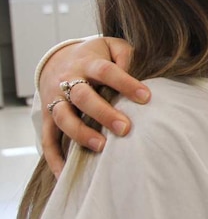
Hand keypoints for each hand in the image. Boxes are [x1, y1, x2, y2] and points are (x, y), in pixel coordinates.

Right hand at [39, 36, 146, 176]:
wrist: (59, 59)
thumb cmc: (95, 56)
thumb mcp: (111, 46)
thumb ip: (127, 55)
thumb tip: (139, 72)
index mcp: (88, 62)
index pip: (107, 72)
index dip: (126, 83)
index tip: (146, 98)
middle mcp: (68, 81)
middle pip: (82, 97)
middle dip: (103, 113)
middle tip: (125, 129)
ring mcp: (54, 100)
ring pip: (63, 118)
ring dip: (80, 134)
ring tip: (102, 147)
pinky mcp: (47, 117)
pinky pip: (47, 140)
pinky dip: (55, 158)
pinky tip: (66, 174)